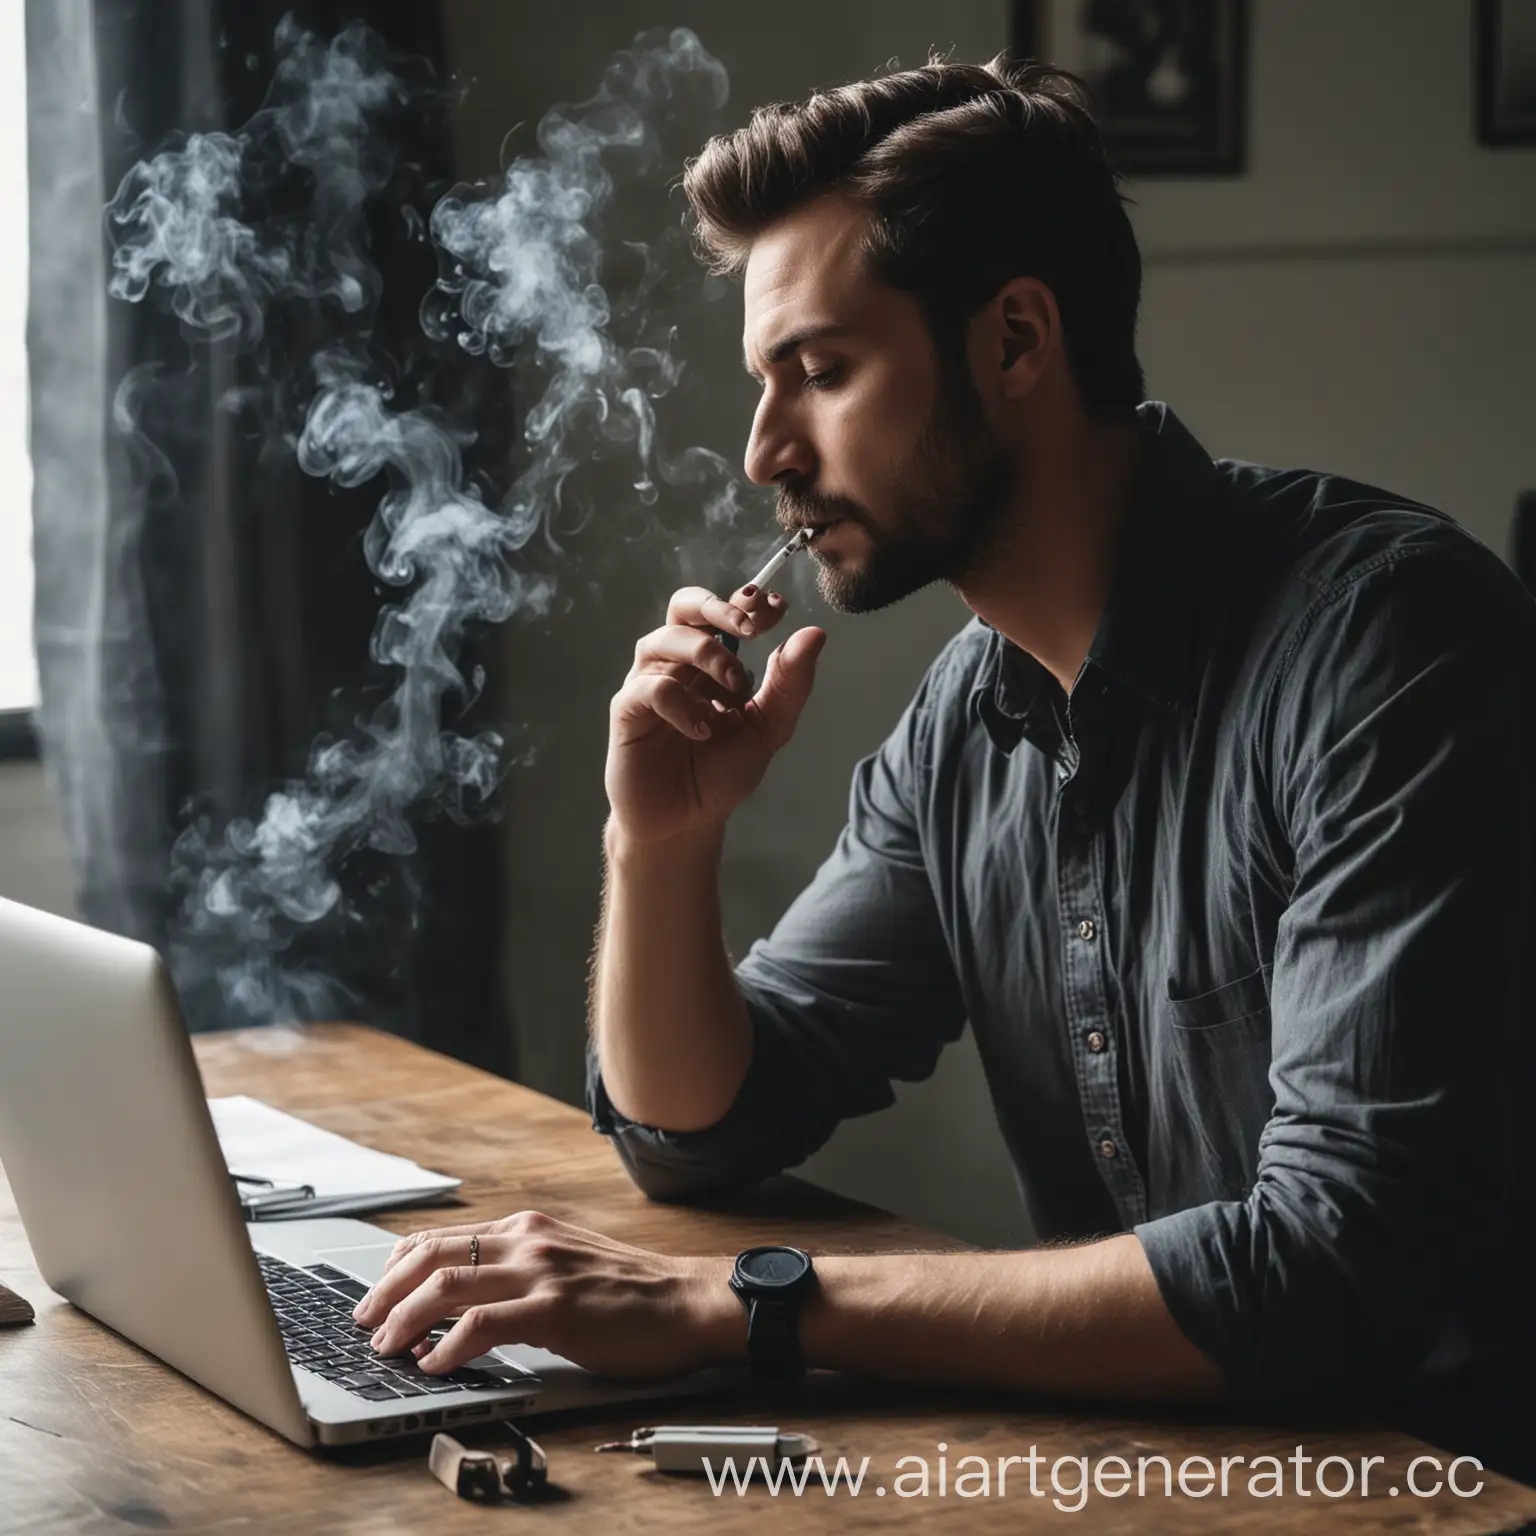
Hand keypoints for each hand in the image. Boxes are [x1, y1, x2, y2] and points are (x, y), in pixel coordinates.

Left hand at [350, 1210, 742, 1378]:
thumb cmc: (632, 1293)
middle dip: (385, 1291)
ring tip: (386, 1347)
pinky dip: (448, 1346)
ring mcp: (542, 1271)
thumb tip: (460, 1311)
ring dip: (404, 1319)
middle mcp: (529, 1240)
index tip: (377, 1294)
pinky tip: (436, 1365)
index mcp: (529, 1227)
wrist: (688, 1301)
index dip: (398, 1266)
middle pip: (431, 1254)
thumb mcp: (566, 1266)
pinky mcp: (556, 1308)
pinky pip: (483, 1323)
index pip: (442, 1238)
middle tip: (364, 1324)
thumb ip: (518, 1276)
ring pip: (447, 1284)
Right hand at [606, 583, 825, 845]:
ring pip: (665, 639)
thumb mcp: (767, 729)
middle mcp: (676, 665)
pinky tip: (703, 729)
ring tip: (735, 686)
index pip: (721, 613)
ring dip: (706, 653)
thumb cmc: (719, 773)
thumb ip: (789, 685)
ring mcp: (648, 684)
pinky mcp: (627, 712)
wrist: (686, 822)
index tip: (777, 610)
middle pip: (684, 607)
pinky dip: (681, 702)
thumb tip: (815, 634)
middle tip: (751, 629)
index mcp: (708, 662)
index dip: (746, 602)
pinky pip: (650, 688)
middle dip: (719, 609)